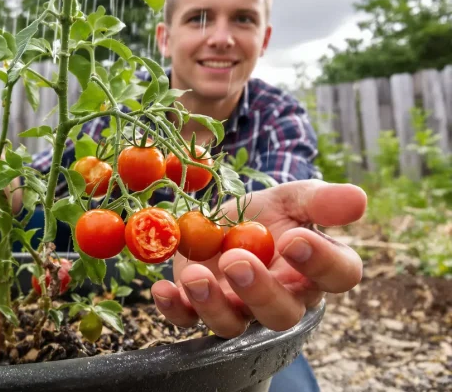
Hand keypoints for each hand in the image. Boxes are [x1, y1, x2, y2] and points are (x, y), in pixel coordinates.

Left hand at [151, 180, 366, 337]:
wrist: (221, 217)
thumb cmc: (266, 212)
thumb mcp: (291, 198)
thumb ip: (320, 200)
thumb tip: (359, 199)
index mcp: (315, 269)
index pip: (338, 276)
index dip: (321, 263)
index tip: (296, 239)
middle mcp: (282, 298)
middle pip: (282, 313)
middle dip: (260, 291)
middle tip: (238, 260)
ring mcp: (239, 308)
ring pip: (233, 325)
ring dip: (212, 303)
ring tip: (196, 274)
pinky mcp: (200, 308)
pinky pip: (187, 320)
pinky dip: (174, 308)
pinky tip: (163, 289)